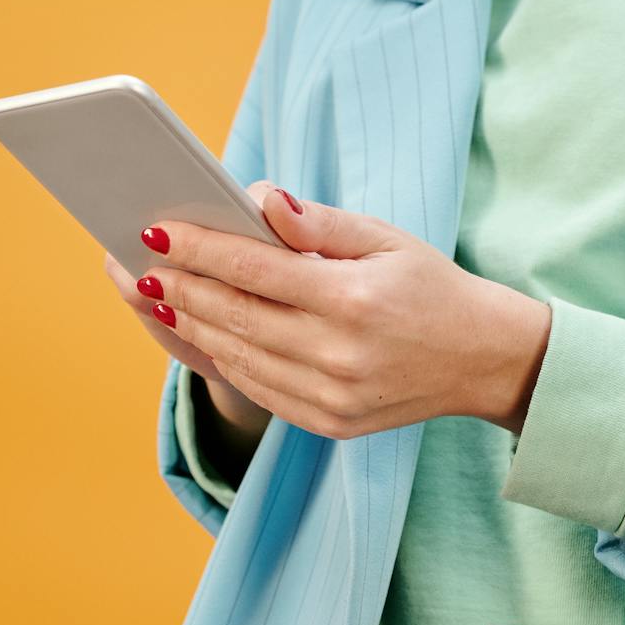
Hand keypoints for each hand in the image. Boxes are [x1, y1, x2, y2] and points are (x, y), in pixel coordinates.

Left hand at [119, 188, 553, 439]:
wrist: (484, 361)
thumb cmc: (431, 288)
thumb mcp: (386, 238)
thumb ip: (319, 223)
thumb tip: (259, 201)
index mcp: (352, 299)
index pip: (253, 268)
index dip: (198, 248)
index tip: (155, 229)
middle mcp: (339, 354)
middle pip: (235, 315)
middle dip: (182, 288)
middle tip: (141, 265)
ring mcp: (333, 396)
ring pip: (240, 356)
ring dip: (193, 326)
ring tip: (162, 298)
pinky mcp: (331, 424)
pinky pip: (261, 390)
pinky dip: (225, 360)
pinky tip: (206, 334)